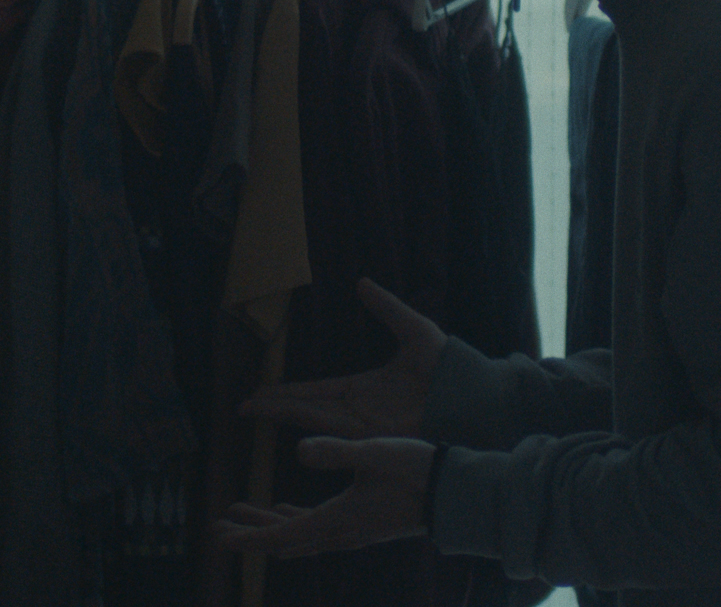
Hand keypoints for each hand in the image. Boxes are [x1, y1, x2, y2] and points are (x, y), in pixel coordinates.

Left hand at [212, 436, 435, 556]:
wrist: (457, 495)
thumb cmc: (417, 471)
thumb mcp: (373, 453)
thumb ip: (335, 452)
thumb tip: (298, 451)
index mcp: (336, 520)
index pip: (279, 536)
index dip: (246, 537)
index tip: (217, 536)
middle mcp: (340, 533)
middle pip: (283, 540)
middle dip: (248, 533)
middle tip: (217, 525)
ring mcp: (352, 531)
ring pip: (298, 535)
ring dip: (267, 525)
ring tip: (239, 510)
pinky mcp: (362, 523)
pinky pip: (316, 529)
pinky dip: (292, 521)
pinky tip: (283, 509)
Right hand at [239, 277, 445, 437]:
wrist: (476, 396)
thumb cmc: (451, 368)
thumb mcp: (414, 329)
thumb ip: (388, 308)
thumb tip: (361, 282)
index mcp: (362, 387)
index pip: (315, 389)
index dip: (287, 392)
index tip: (262, 392)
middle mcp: (358, 409)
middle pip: (306, 408)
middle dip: (275, 407)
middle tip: (244, 407)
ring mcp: (366, 426)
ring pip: (314, 420)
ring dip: (284, 416)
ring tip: (254, 412)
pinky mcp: (378, 437)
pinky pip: (339, 434)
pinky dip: (314, 433)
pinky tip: (293, 433)